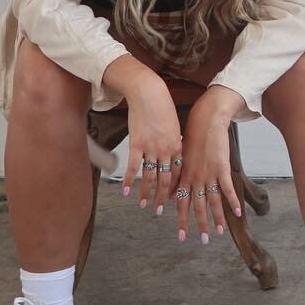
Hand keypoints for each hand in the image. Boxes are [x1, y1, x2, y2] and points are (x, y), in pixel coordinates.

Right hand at [120, 77, 183, 214]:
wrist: (149, 93)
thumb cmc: (162, 107)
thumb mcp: (173, 125)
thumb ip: (173, 141)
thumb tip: (174, 151)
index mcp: (177, 145)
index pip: (178, 172)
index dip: (175, 187)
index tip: (173, 199)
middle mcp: (167, 150)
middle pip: (165, 179)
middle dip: (162, 197)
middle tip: (158, 210)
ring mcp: (152, 148)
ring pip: (150, 176)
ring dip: (146, 193)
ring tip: (143, 205)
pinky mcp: (137, 144)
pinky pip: (134, 167)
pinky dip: (129, 180)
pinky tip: (126, 191)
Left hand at [176, 86, 243, 242]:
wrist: (206, 120)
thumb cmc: (193, 136)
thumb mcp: (181, 157)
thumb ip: (178, 177)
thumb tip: (170, 194)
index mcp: (184, 176)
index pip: (181, 203)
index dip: (182, 220)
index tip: (182, 235)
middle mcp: (195, 178)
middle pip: (197, 206)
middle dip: (199, 225)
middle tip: (202, 241)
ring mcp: (208, 174)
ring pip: (212, 201)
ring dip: (216, 218)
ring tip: (218, 233)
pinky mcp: (221, 167)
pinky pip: (227, 188)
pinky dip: (232, 201)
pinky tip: (238, 213)